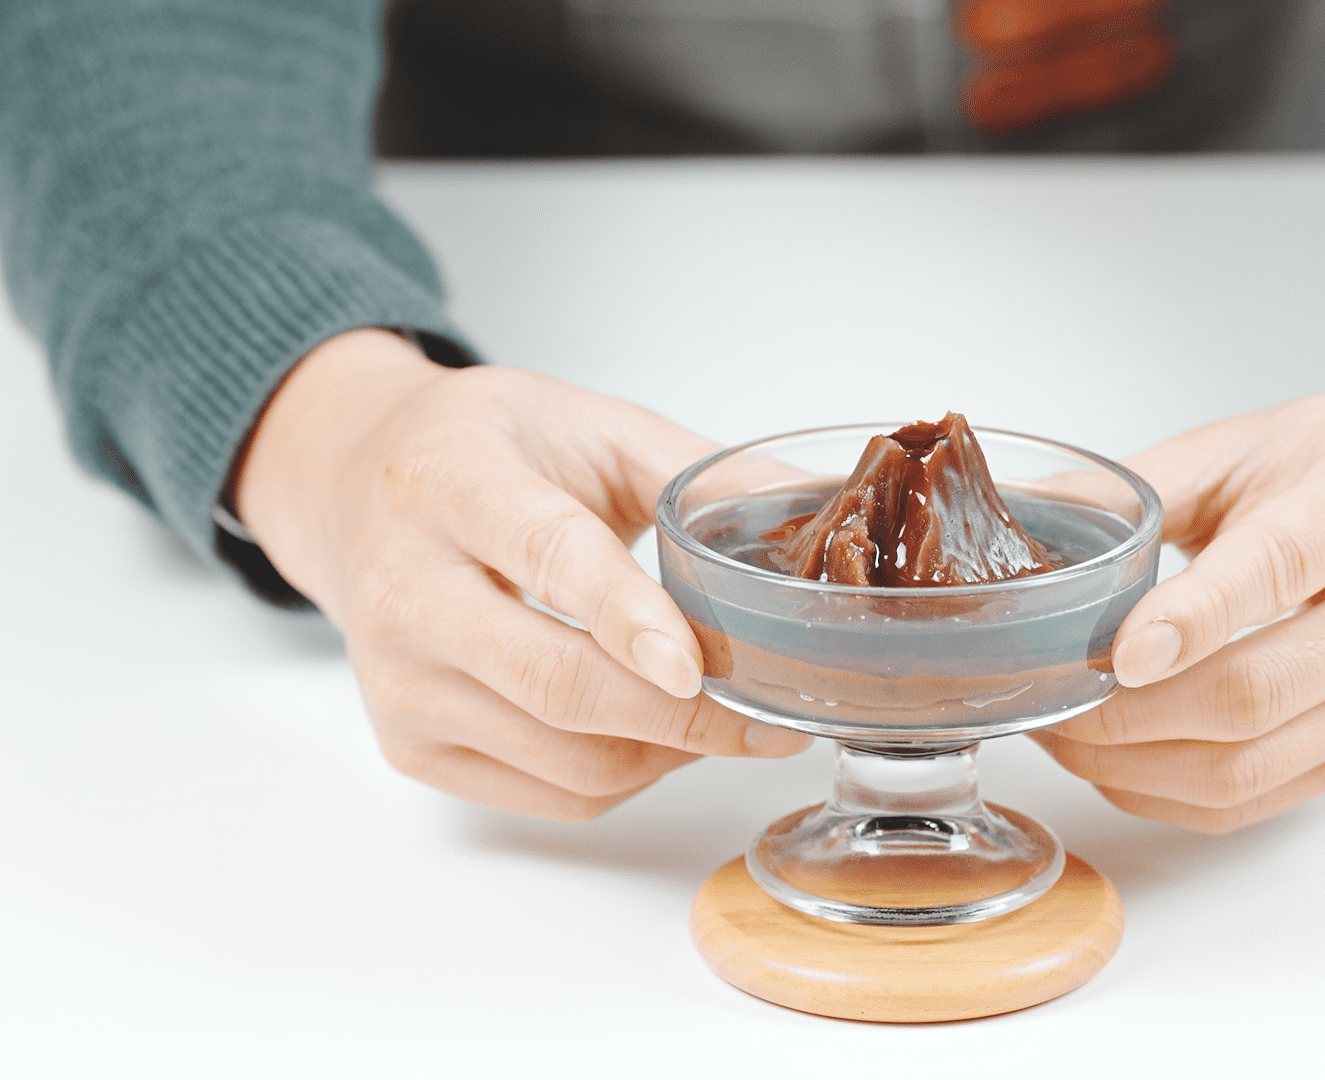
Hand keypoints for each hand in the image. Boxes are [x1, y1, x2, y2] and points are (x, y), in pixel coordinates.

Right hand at [235, 329, 810, 820]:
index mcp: (451, 484)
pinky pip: (548, 796)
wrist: (355, 487)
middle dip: (687, 715)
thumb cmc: (486, 454)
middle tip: (776, 713)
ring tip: (723, 712)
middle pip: (558, 683)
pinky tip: (658, 732)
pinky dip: (627, 777)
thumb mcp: (592, 426)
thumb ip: (704, 472)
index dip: (626, 618)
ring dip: (668, 751)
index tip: (697, 664)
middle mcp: (403, 588)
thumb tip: (827, 509)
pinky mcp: (408, 744)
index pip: (546, 560)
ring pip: (564, 757)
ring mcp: (399, 681)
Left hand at [1030, 361, 1324, 832]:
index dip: (1191, 617)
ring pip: (1245, 767)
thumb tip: (1021, 516)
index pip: (1278, 570)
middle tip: (1042, 693)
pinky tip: (1112, 760)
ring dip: (1129, 763)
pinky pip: (1252, 804)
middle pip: (1253, 693)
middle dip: (1125, 713)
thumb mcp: (1256, 442)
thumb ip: (1142, 483)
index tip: (1115, 651)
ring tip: (1060, 728)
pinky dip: (1162, 793)